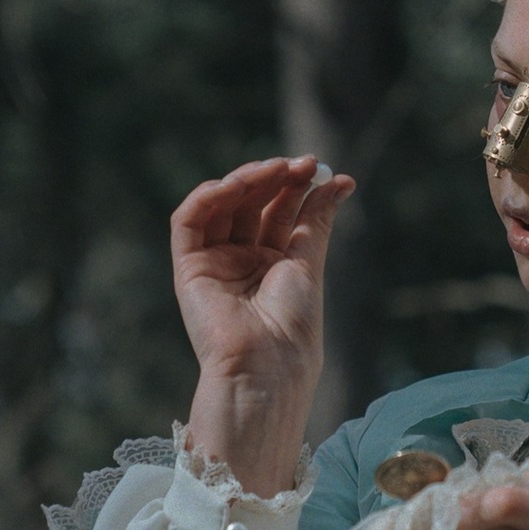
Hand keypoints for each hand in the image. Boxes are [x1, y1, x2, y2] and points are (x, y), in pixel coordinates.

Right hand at [172, 156, 354, 493]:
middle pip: (252, 204)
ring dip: (246, 181)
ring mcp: (214, 262)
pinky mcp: (189, 268)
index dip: (296, 186)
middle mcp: (241, 260)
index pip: (279, 211)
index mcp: (272, 263)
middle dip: (275, 178)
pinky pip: (188, 222)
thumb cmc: (293, 326)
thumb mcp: (308, 263)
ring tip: (275, 169)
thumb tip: (339, 181)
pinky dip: (207, 196)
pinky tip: (234, 184)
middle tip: (302, 163)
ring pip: (222, 206)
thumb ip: (315, 219)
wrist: (267, 366)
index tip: (321, 167)